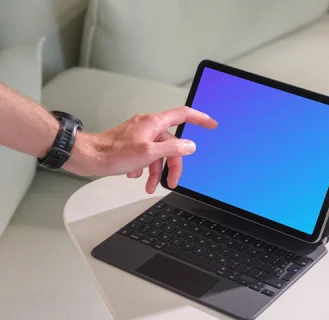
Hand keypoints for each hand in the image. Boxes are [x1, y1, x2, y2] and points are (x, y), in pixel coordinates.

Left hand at [65, 106, 217, 192]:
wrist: (87, 157)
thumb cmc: (112, 153)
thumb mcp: (148, 153)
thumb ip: (172, 148)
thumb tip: (189, 146)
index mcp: (154, 124)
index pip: (183, 115)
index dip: (200, 119)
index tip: (211, 124)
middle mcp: (148, 127)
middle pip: (171, 144)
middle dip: (173, 164)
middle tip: (172, 181)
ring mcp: (139, 135)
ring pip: (157, 153)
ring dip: (156, 171)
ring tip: (151, 185)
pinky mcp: (131, 144)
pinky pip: (145, 156)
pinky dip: (144, 168)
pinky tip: (136, 176)